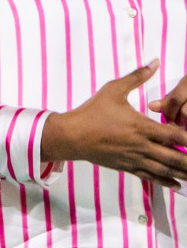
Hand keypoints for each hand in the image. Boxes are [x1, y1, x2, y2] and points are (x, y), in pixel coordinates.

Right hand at [44, 61, 186, 187]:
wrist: (71, 136)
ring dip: (182, 173)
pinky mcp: (126, 167)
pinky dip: (166, 182)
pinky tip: (177, 185)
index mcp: (141, 127)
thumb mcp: (113, 90)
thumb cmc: (91, 112)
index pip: (174, 135)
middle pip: (175, 157)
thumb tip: (154, 62)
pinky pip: (150, 177)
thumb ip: (136, 77)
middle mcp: (141, 146)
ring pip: (165, 170)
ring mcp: (134, 158)